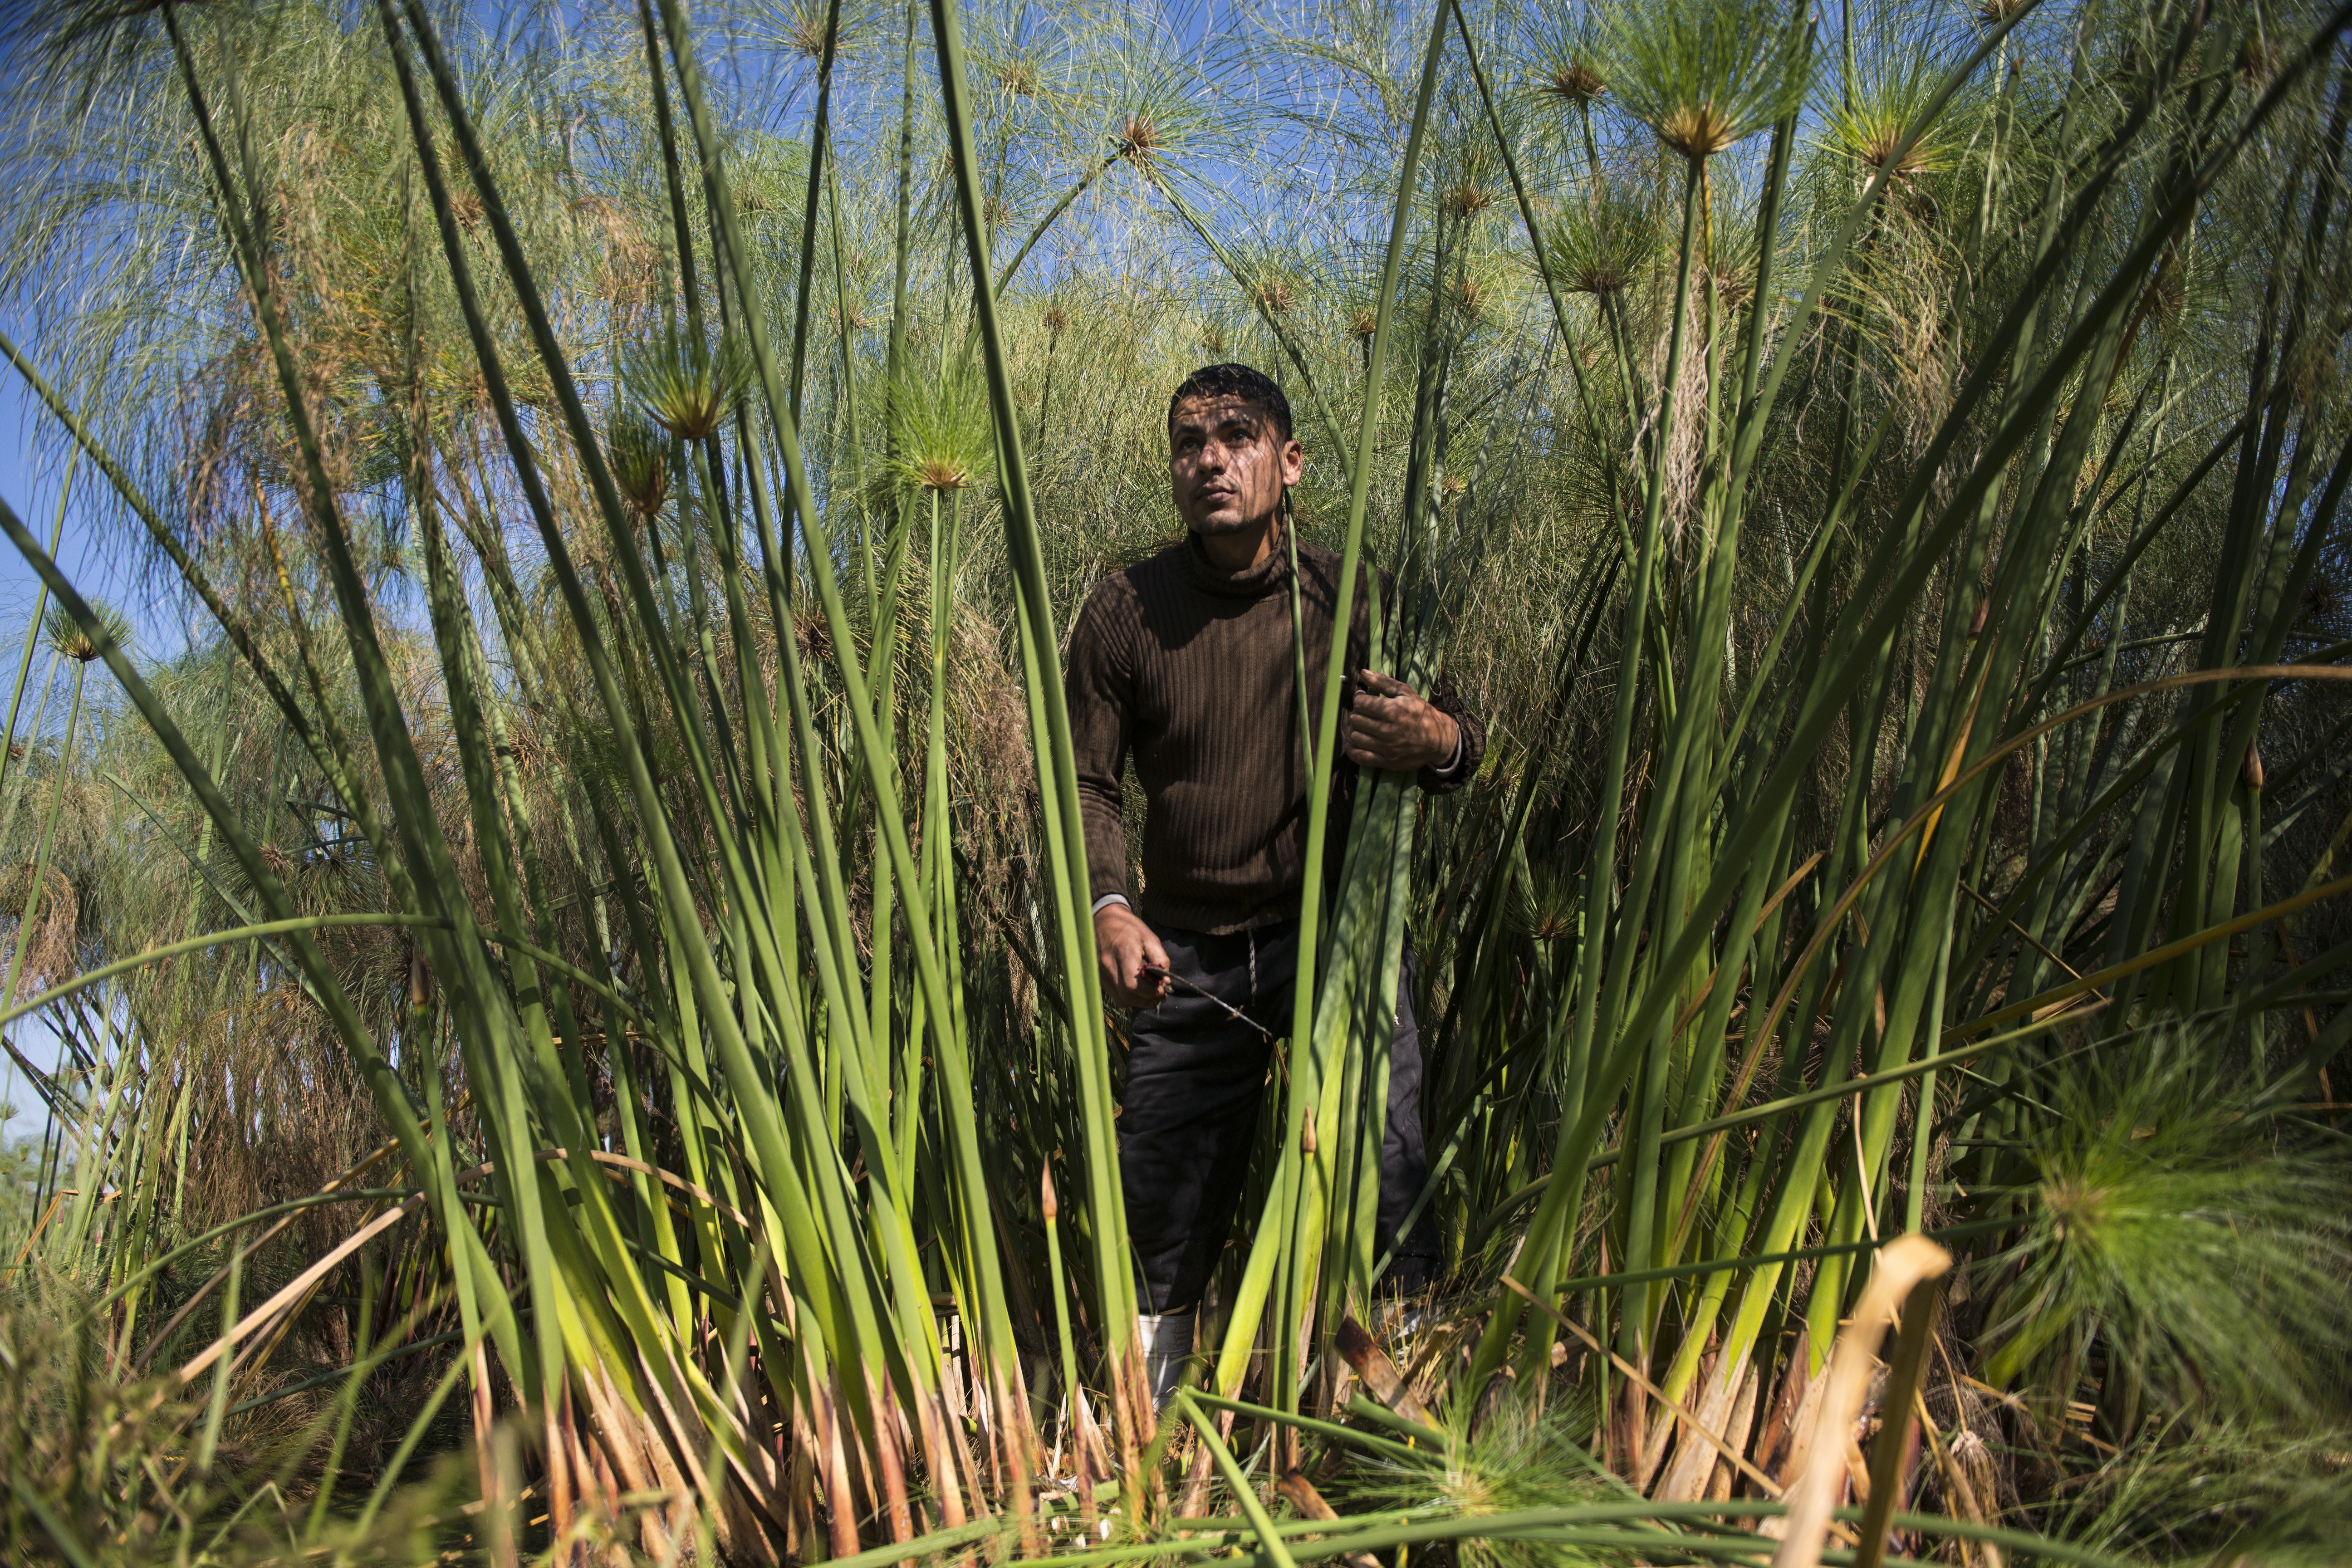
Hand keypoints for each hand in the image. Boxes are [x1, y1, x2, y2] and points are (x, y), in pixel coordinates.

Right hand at [1096, 903, 1170, 1008]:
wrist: (1103, 920)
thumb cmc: (1129, 928)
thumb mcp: (1149, 938)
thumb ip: (1160, 960)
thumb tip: (1165, 981)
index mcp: (1123, 953)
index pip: (1134, 985)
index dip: (1150, 991)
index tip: (1162, 988)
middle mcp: (1109, 967)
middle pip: (1128, 996)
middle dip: (1148, 999)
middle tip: (1161, 993)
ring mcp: (1102, 974)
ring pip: (1122, 1000)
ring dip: (1140, 1001)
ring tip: (1151, 993)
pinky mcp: (1100, 979)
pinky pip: (1116, 996)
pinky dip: (1130, 998)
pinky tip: (1139, 991)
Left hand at [1341, 669, 1459, 771]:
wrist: (1438, 739)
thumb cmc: (1421, 713)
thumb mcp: (1406, 693)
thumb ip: (1383, 682)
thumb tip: (1363, 673)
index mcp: (1392, 710)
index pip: (1360, 703)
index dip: (1359, 699)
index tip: (1363, 698)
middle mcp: (1387, 730)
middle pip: (1356, 720)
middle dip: (1357, 713)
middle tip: (1364, 712)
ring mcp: (1386, 748)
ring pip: (1355, 737)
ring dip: (1355, 730)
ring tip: (1363, 726)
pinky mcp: (1386, 761)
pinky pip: (1360, 757)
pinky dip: (1353, 750)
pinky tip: (1357, 742)